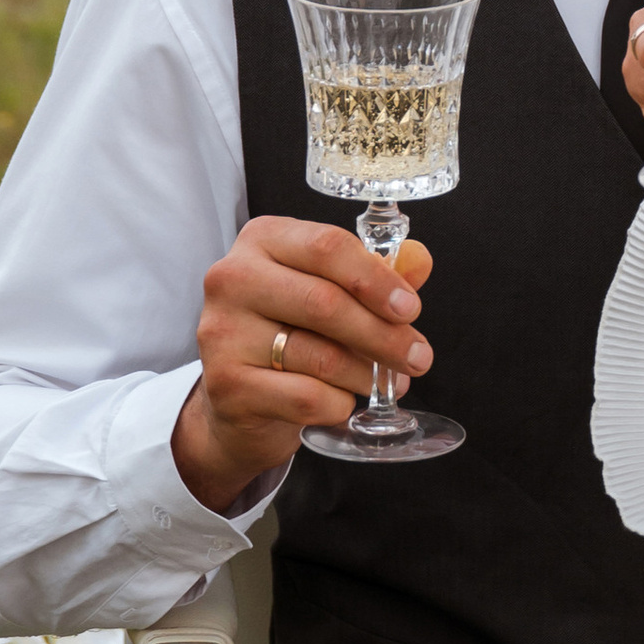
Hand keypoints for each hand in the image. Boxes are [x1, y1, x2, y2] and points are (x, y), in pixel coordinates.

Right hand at [170, 215, 434, 512]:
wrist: (238, 399)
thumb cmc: (288, 332)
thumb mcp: (330, 292)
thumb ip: (374, 273)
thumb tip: (419, 259)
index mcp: (262, 240)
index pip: (327, 247)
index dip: (377, 279)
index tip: (411, 308)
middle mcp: (233, 279)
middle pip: (325, 302)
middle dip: (384, 335)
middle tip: (419, 356)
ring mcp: (224, 332)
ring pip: (320, 356)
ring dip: (366, 373)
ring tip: (385, 381)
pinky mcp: (226, 384)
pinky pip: (306, 397)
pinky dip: (338, 403)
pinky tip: (343, 401)